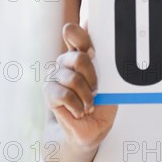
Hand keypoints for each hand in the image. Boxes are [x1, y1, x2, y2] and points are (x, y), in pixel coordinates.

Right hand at [43, 20, 117, 151]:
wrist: (88, 129)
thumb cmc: (103, 103)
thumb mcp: (111, 83)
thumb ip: (107, 64)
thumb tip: (103, 49)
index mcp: (82, 51)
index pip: (75, 32)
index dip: (81, 34)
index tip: (92, 47)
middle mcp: (67, 59)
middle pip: (79, 57)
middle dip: (93, 76)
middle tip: (97, 89)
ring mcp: (56, 73)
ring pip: (73, 78)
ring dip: (87, 96)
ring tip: (90, 104)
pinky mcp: (49, 91)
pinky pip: (64, 94)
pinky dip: (77, 106)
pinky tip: (80, 111)